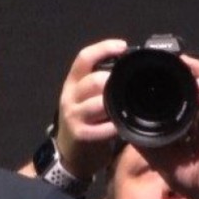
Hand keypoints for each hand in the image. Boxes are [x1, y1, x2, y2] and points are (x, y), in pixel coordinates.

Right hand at [54, 39, 127, 178]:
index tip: (122, 46)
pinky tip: (121, 127)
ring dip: (116, 105)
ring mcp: (74, 116)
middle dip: (114, 81)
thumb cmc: (84, 120)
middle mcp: (70, 97)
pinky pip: (104, 127)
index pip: (84, 58)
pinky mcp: (81, 135)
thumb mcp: (85, 97)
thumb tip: (127, 64)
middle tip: (129, 86)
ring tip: (126, 108)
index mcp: (73, 83)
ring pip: (99, 103)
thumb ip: (101, 81)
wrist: (69, 152)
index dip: (103, 48)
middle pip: (94, 80)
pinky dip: (116, 126)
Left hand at [135, 55, 198, 198]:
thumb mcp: (157, 152)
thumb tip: (124, 124)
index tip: (164, 67)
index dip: (183, 73)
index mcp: (194, 117)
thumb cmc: (185, 174)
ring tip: (187, 74)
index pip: (193, 87)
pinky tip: (196, 97)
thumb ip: (145, 135)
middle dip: (193, 66)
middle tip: (176, 62)